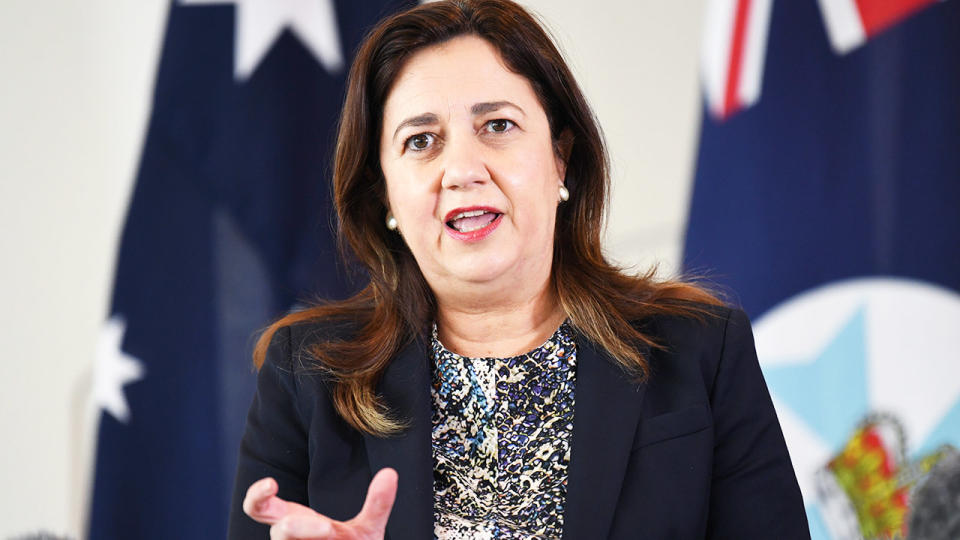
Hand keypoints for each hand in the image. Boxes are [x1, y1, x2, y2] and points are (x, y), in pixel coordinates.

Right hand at [243, 468, 397, 538]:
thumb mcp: (368, 527)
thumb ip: (377, 504)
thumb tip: (390, 473)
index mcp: (295, 521)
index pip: (260, 506)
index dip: (257, 495)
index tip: (272, 483)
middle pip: (275, 532)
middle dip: (293, 528)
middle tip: (327, 527)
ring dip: (311, 538)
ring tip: (334, 533)